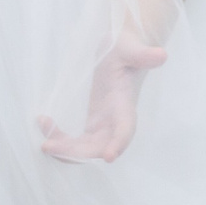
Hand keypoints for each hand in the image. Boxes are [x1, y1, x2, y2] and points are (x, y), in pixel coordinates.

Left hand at [37, 39, 168, 162]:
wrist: (117, 50)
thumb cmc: (123, 47)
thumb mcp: (129, 48)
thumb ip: (142, 54)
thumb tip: (161, 55)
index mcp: (124, 104)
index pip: (126, 128)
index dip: (119, 143)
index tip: (108, 157)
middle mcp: (114, 120)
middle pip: (99, 147)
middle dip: (76, 153)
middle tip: (48, 145)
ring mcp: (101, 124)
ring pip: (85, 150)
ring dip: (65, 151)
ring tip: (44, 139)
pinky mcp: (89, 123)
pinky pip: (74, 141)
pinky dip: (59, 139)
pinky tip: (44, 122)